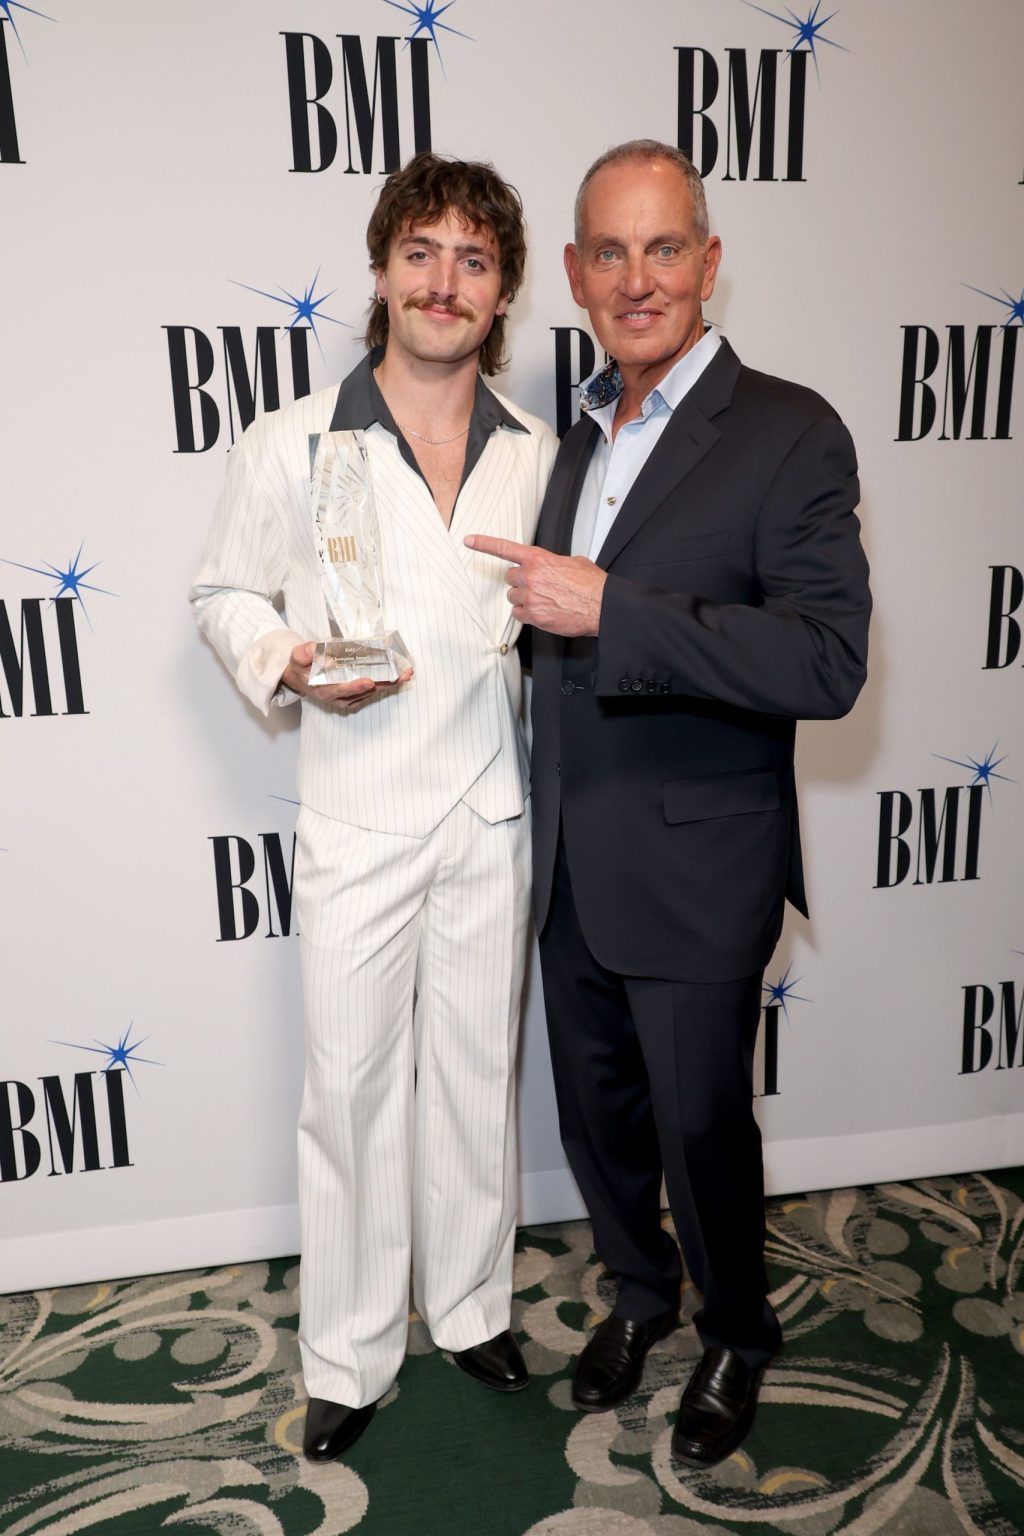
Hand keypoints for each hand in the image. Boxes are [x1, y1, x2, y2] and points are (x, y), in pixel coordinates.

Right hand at [282, 641, 413, 708]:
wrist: (302, 679)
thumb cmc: (301, 668)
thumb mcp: (296, 658)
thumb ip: (302, 654)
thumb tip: (312, 649)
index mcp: (324, 690)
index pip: (341, 689)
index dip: (355, 687)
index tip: (369, 682)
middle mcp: (339, 697)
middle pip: (364, 692)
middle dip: (385, 684)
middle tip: (401, 676)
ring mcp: (348, 698)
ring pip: (373, 692)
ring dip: (391, 683)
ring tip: (407, 673)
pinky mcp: (355, 696)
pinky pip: (373, 690)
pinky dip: (387, 683)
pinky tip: (399, 675)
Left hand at [464, 536, 605, 636]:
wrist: (602, 606)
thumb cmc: (592, 586)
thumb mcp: (574, 562)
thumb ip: (554, 562)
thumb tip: (552, 567)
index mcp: (539, 559)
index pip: (505, 548)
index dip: (484, 544)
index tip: (469, 540)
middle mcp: (531, 576)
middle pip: (509, 577)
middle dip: (521, 582)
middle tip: (538, 586)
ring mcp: (530, 597)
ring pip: (513, 597)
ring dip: (524, 598)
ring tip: (544, 600)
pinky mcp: (533, 615)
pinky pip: (518, 614)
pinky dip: (527, 614)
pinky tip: (543, 612)